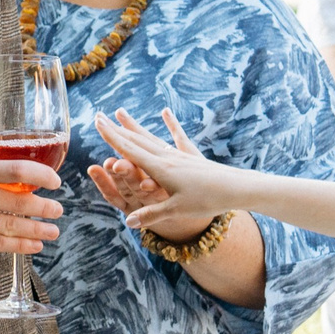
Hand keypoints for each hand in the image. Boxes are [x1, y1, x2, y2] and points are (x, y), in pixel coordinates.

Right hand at [0, 157, 63, 258]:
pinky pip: (1, 244)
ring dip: (39, 229)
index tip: (56, 182)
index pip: (17, 169)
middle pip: (21, 200)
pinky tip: (35, 244)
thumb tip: (20, 177)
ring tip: (53, 230)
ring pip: (14, 226)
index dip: (43, 175)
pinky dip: (22, 245)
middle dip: (46, 207)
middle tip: (59, 210)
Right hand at [93, 108, 242, 231]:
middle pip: (136, 140)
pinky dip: (169, 125)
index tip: (96, 122)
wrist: (237, 188)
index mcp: (160, 169)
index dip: (111, 136)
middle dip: (116, 129)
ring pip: (150, 138)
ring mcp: (178, 155)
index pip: (129, 150)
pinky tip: (165, 112)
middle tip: (99, 116)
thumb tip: (127, 221)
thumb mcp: (177, 210)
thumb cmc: (208, 200)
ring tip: (121, 115)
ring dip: (133, 127)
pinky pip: (175, 138)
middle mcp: (167, 157)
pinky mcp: (190, 157)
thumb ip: (151, 214)